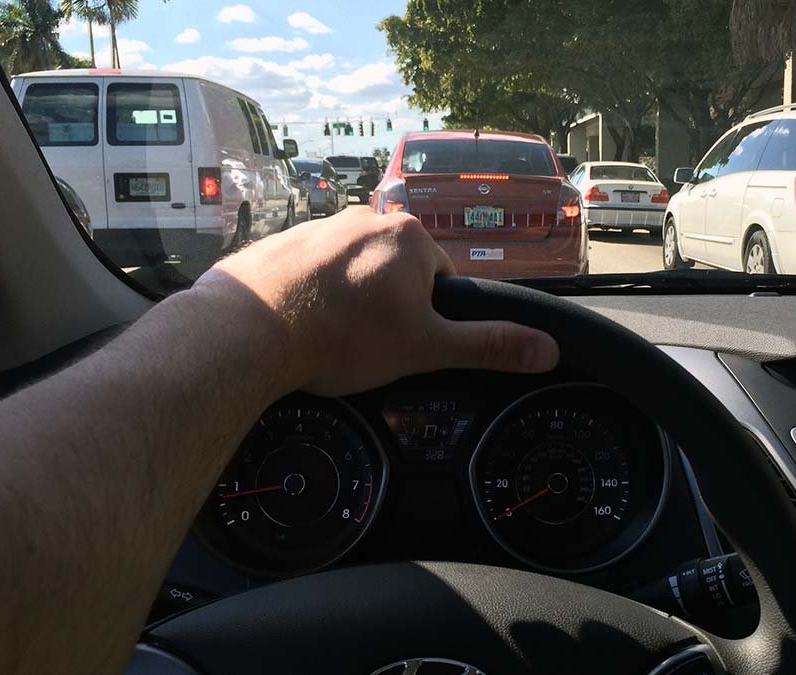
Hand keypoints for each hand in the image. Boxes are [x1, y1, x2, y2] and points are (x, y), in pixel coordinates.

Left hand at [195, 207, 559, 396]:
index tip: (401, 343)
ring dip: (350, 300)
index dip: (426, 318)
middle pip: (397, 270)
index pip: (440, 278)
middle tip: (365, 346)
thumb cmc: (344, 337)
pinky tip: (299, 324)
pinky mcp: (281, 241)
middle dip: (388, 306)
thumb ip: (487, 346)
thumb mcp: (425, 348)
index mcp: (411, 236)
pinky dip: (312, 294)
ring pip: (354, 270)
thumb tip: (547, 349)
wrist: (248, 330)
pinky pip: (312, 270)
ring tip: (329, 338)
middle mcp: (367, 217)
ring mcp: (319, 225)